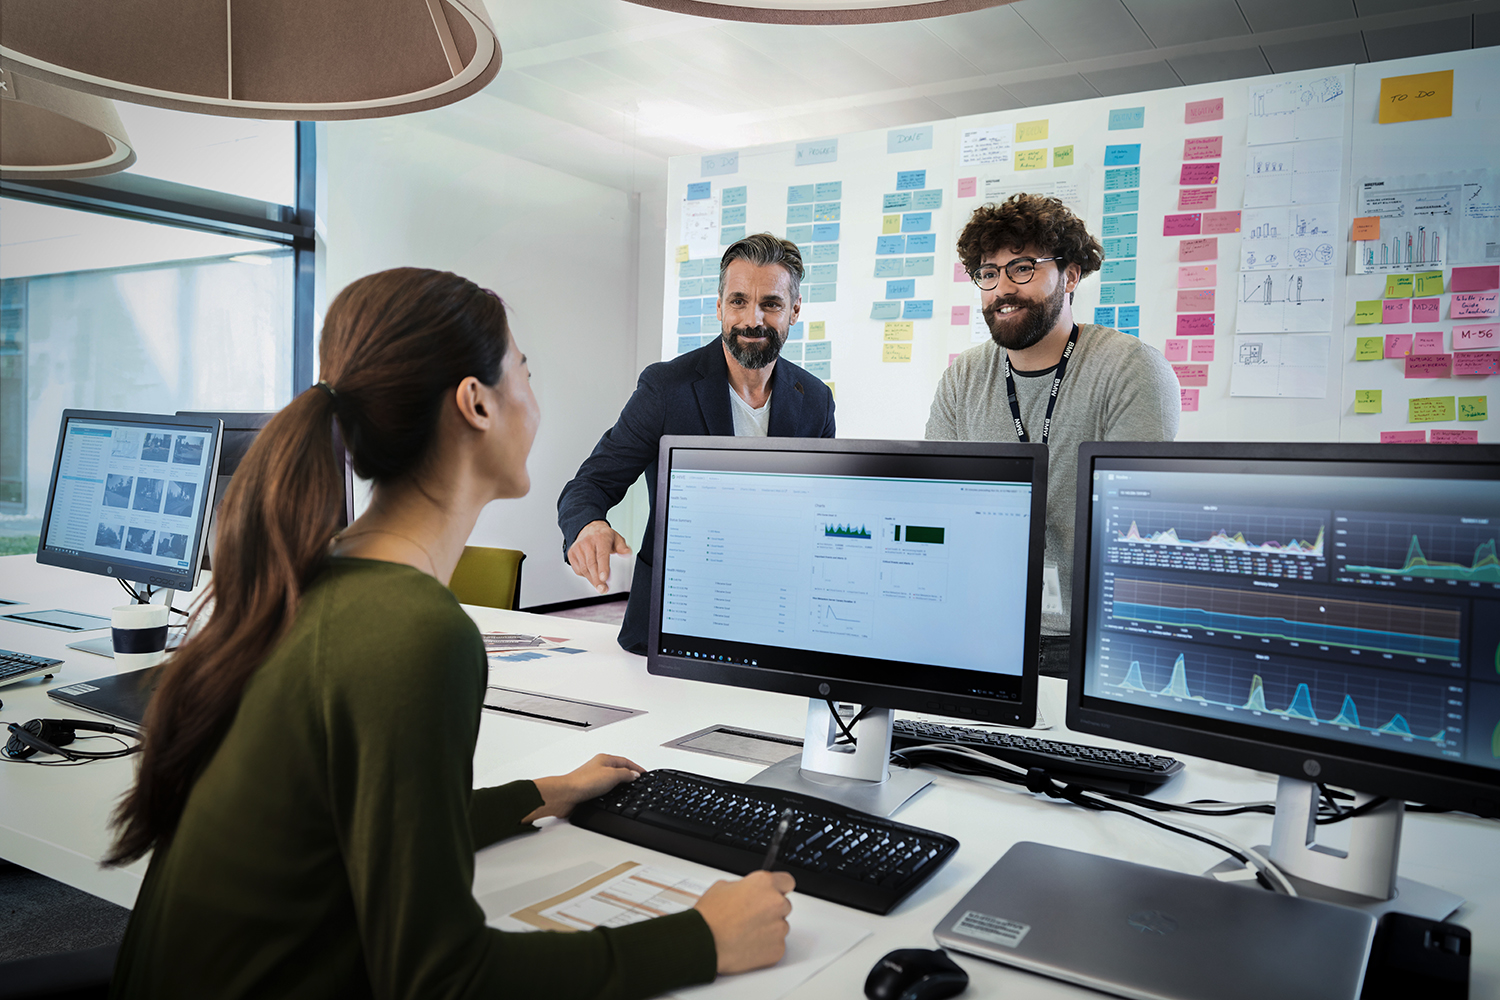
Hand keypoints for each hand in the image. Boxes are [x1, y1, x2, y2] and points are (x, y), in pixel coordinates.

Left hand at [524, 754, 643, 821]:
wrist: (566, 795)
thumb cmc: (583, 782)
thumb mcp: (611, 775)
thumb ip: (625, 774)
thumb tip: (634, 774)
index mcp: (604, 759)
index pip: (626, 761)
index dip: (636, 768)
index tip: (644, 772)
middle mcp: (598, 767)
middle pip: (618, 768)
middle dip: (629, 773)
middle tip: (638, 778)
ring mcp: (593, 778)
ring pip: (611, 779)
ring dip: (620, 782)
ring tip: (628, 786)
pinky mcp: (589, 790)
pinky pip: (604, 788)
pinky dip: (611, 791)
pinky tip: (612, 796)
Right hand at [566, 520, 631, 593]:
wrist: (588, 529)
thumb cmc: (603, 536)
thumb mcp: (616, 538)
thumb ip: (622, 547)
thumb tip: (627, 553)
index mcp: (600, 538)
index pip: (601, 555)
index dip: (603, 568)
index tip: (604, 578)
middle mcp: (587, 543)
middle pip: (591, 565)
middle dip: (597, 580)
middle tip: (603, 589)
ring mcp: (577, 549)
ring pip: (584, 569)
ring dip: (592, 580)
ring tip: (600, 586)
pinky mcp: (571, 554)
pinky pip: (578, 570)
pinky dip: (586, 575)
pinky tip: (592, 575)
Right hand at [694, 871, 795, 974]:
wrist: (703, 943)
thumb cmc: (709, 917)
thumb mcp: (723, 887)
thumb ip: (745, 887)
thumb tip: (749, 892)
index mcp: (765, 884)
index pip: (787, 881)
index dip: (778, 889)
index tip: (773, 894)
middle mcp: (776, 903)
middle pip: (784, 906)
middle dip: (771, 911)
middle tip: (752, 917)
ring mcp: (779, 927)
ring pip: (780, 927)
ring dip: (768, 929)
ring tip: (745, 933)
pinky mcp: (777, 949)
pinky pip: (776, 945)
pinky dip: (765, 947)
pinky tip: (747, 945)